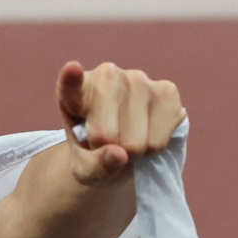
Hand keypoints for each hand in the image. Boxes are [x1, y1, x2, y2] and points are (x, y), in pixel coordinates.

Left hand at [57, 61, 185, 185]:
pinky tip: (147, 131)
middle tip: (108, 143)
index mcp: (73, 92)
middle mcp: (106, 76)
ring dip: (133, 152)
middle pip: (107, 135)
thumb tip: (120, 155)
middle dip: (109, 151)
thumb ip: (94, 166)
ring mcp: (138, 79)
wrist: (124, 143)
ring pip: (135, 142)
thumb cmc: (95, 150)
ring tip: (126, 137)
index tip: (72, 69)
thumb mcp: (84, 168)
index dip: (71, 79)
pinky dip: (152, 149)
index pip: (71, 85)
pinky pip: (158, 141)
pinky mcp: (167, 90)